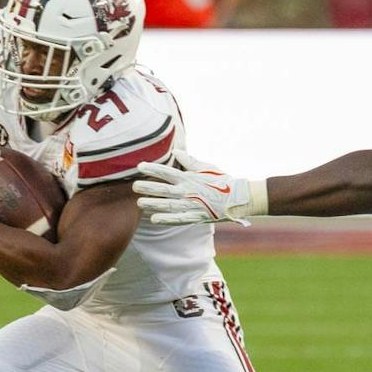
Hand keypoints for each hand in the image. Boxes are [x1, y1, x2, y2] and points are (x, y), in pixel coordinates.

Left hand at [132, 157, 263, 224]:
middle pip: (164, 190)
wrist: (238, 198)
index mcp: (190, 178)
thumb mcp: (206, 167)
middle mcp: (189, 192)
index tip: (140, 166)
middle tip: (134, 186)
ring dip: (153, 204)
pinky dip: (166, 219)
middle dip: (148, 188)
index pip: (168, 172)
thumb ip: (189, 161)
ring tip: (139, 203)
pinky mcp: (196, 216)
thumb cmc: (222, 180)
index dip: (153, 169)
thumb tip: (174, 152)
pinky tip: (154, 219)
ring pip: (168, 205)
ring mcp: (192, 205)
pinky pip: (178, 219)